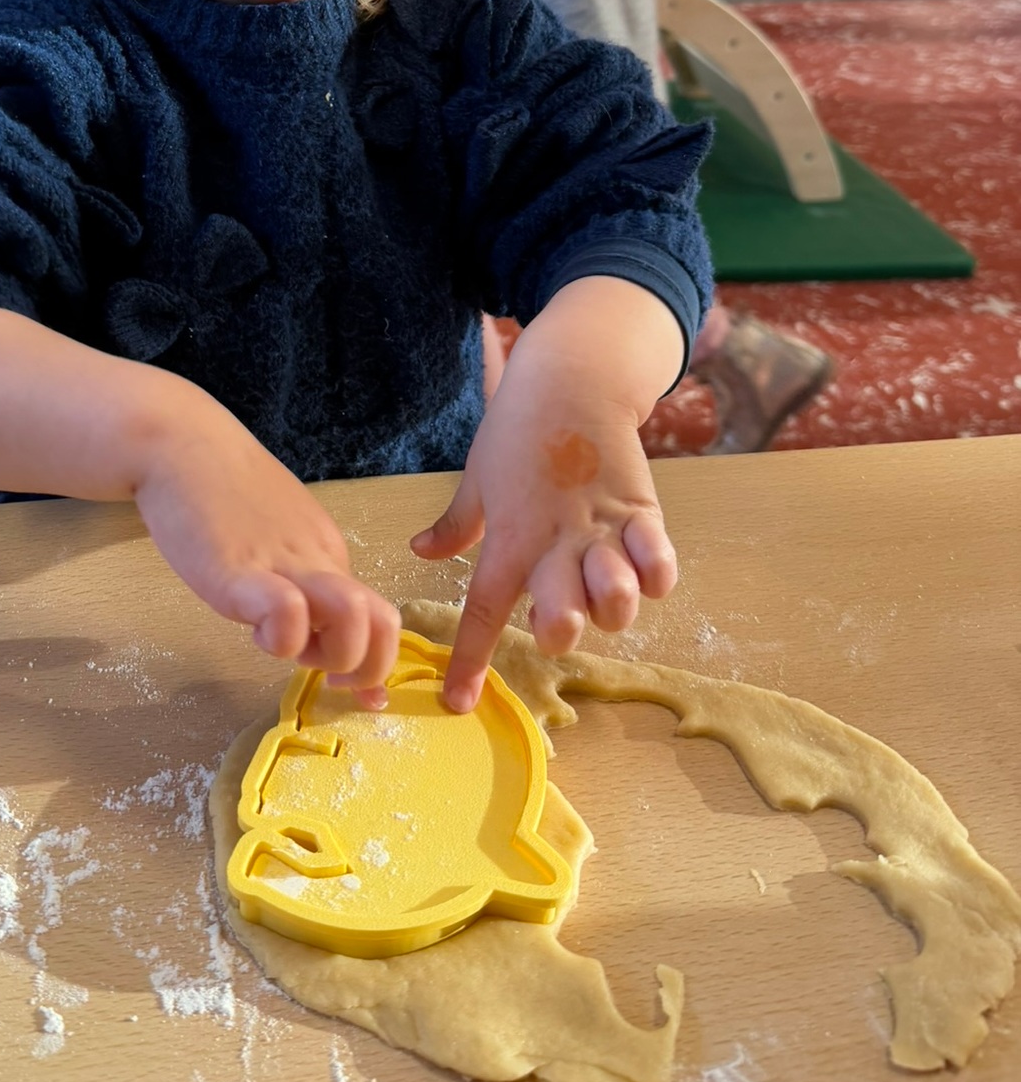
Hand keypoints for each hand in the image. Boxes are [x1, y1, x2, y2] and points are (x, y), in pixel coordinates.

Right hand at [135, 394, 400, 705]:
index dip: (372, 662)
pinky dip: (281, 637)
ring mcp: (283, 564)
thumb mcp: (273, 534)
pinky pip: (286, 611)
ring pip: (352, 618)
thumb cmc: (219, 491)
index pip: (382, 617)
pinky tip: (251, 627)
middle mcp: (318, 560)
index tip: (344, 684)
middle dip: (362, 669)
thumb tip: (308, 626)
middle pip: (384, 625)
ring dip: (330, 655)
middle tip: (315, 665)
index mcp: (328, 555)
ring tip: (283, 646)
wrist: (179, 443)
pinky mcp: (239, 571)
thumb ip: (293, 574)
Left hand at [413, 279, 682, 710]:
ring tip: (604, 593)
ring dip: (612, 611)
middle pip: (561, 617)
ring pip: (617, 599)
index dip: (470, 660)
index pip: (483, 611)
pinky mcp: (642, 511)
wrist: (571, 379)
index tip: (459, 703)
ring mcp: (603, 528)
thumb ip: (455, 525)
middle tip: (553, 619)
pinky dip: (657, 579)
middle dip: (558, 635)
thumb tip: (419, 553)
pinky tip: (645, 572)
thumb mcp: (477, 479)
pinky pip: (661, 563)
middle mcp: (557, 542)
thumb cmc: (515, 430)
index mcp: (510, 536)